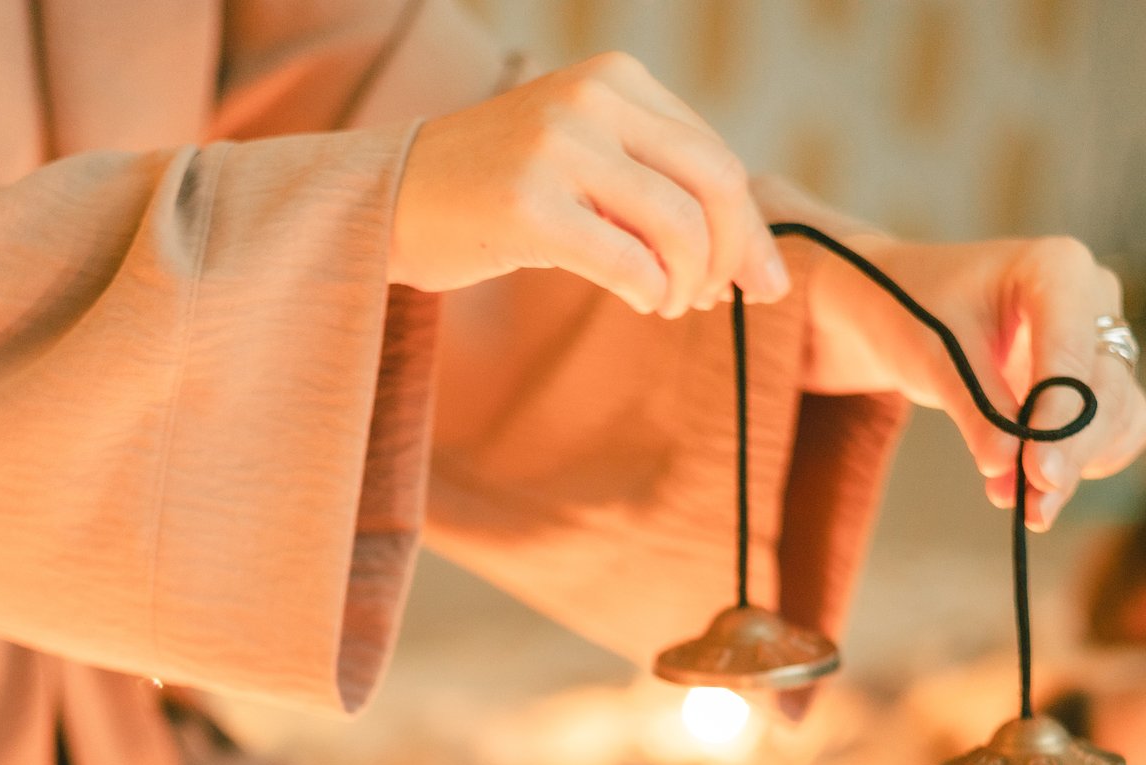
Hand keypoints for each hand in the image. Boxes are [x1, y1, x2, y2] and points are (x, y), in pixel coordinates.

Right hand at [390, 53, 789, 316]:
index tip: (755, 281)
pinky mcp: (528, 205)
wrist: (389, 198)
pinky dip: (652, 292)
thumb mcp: (584, 159)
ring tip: (668, 304)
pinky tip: (643, 302)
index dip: (748, 228)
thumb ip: (655, 184)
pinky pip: (629, 261)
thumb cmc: (498, 192)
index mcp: (617, 79)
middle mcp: (592, 99)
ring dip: (689, 282)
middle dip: (733, 255)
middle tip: (719, 300)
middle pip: (716, 184)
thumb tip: (744, 260)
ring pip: (681, 225)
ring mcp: (558, 148)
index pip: (716, 156)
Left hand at [801, 234, 1145, 529]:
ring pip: (1121, 414)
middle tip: (1033, 505)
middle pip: (1106, 388)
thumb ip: (975, 408)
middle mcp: (1095, 296)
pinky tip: (1036, 489)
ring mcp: (1103, 337)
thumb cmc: (916, 313)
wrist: (907, 306)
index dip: (1060, 415)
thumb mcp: (932, 357)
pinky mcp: (1101, 377)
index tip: (1036, 471)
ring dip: (1078, 467)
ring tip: (1026, 508)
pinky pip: (1118, 429)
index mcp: (1056, 266)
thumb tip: (1006, 467)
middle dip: (1069, 452)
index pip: (1071, 349)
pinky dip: (1082, 463)